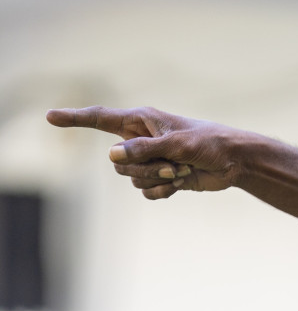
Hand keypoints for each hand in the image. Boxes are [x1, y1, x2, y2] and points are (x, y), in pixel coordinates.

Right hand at [46, 105, 247, 199]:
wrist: (235, 162)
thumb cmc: (210, 143)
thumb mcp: (178, 144)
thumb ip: (145, 149)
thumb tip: (112, 155)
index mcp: (142, 121)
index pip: (100, 119)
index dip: (75, 119)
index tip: (50, 117)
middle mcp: (141, 140)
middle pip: (118, 163)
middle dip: (145, 168)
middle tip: (175, 163)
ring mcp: (150, 160)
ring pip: (131, 179)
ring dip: (158, 179)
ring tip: (182, 170)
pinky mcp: (162, 178)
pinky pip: (146, 192)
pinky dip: (164, 191)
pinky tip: (182, 182)